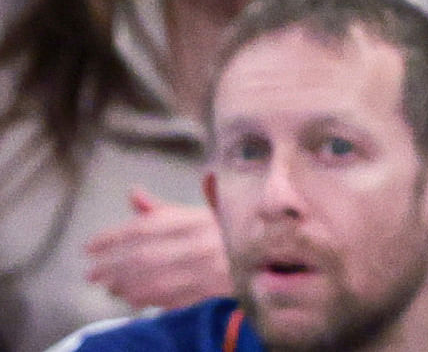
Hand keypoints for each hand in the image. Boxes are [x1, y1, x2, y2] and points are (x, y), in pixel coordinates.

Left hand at [82, 191, 229, 308]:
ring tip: (106, 286)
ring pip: (154, 280)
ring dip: (124, 285)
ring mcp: (207, 269)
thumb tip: (133, 193)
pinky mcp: (211, 289)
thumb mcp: (203, 210)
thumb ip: (166, 208)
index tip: (91, 246)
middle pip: (145, 256)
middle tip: (91, 272)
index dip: (114, 237)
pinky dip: (145, 299)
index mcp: (199, 218)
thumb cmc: (233, 227)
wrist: (271, 249)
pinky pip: (170, 298)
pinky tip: (130, 297)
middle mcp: (202, 243)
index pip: (147, 227)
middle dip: (112, 266)